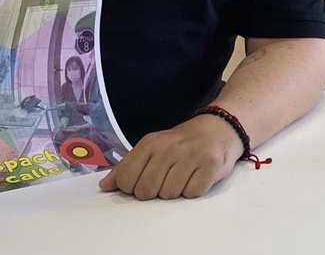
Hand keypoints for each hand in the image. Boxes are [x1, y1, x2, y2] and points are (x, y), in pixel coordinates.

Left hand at [97, 115, 240, 199]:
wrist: (219, 128)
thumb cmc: (181, 143)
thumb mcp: (152, 148)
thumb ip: (127, 167)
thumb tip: (104, 187)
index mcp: (150, 143)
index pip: (126, 179)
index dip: (132, 188)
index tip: (143, 181)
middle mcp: (169, 148)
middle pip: (146, 191)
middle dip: (155, 191)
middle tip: (167, 177)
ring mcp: (190, 156)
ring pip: (169, 196)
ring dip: (176, 191)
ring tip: (184, 175)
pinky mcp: (210, 166)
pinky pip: (191, 194)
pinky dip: (193, 190)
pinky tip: (197, 176)